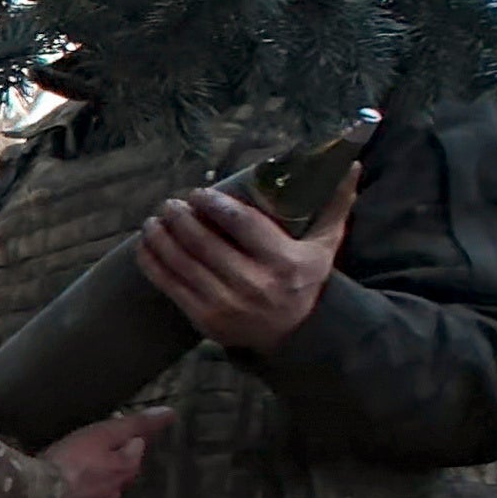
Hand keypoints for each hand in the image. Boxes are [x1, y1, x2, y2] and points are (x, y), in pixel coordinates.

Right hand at [43, 405, 170, 497]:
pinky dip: (82, 490)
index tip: (105, 431)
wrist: (37, 496)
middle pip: (123, 467)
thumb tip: (169, 413)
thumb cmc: (71, 461)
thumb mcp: (104, 434)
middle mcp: (119, 490)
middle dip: (113, 457)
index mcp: (128, 469)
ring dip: (98, 475)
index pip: (138, 444)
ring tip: (79, 467)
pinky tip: (68, 485)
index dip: (123, 435)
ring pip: (105, 484)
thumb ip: (135, 424)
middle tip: (92, 447)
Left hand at [136, 173, 352, 350]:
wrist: (295, 334)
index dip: (215, 205)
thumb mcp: (325, 245)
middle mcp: (254, 283)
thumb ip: (334, 205)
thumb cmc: (306, 280)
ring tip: (152, 220)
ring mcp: (227, 304)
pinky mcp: (205, 319)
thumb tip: (351, 164)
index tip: (198, 193)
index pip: (243, 225)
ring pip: (184, 264)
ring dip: (162, 238)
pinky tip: (144, 245)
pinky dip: (154, 264)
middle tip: (169, 203)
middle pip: (206, 243)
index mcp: (284, 261)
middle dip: (181, 219)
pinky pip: (171, 287)